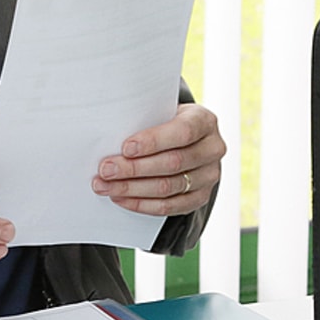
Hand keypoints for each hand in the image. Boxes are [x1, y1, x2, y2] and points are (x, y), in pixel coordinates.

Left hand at [92, 103, 224, 215]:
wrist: (187, 141)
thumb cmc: (166, 123)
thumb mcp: (162, 112)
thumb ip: (145, 121)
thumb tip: (109, 137)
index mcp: (205, 121)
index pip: (182, 132)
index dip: (154, 141)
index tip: (125, 148)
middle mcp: (213, 149)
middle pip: (173, 163)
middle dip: (134, 168)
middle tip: (106, 170)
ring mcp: (209, 176)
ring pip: (169, 187)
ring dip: (132, 188)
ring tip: (106, 186)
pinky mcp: (201, 197)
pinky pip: (170, 207)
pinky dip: (142, 204)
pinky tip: (121, 198)